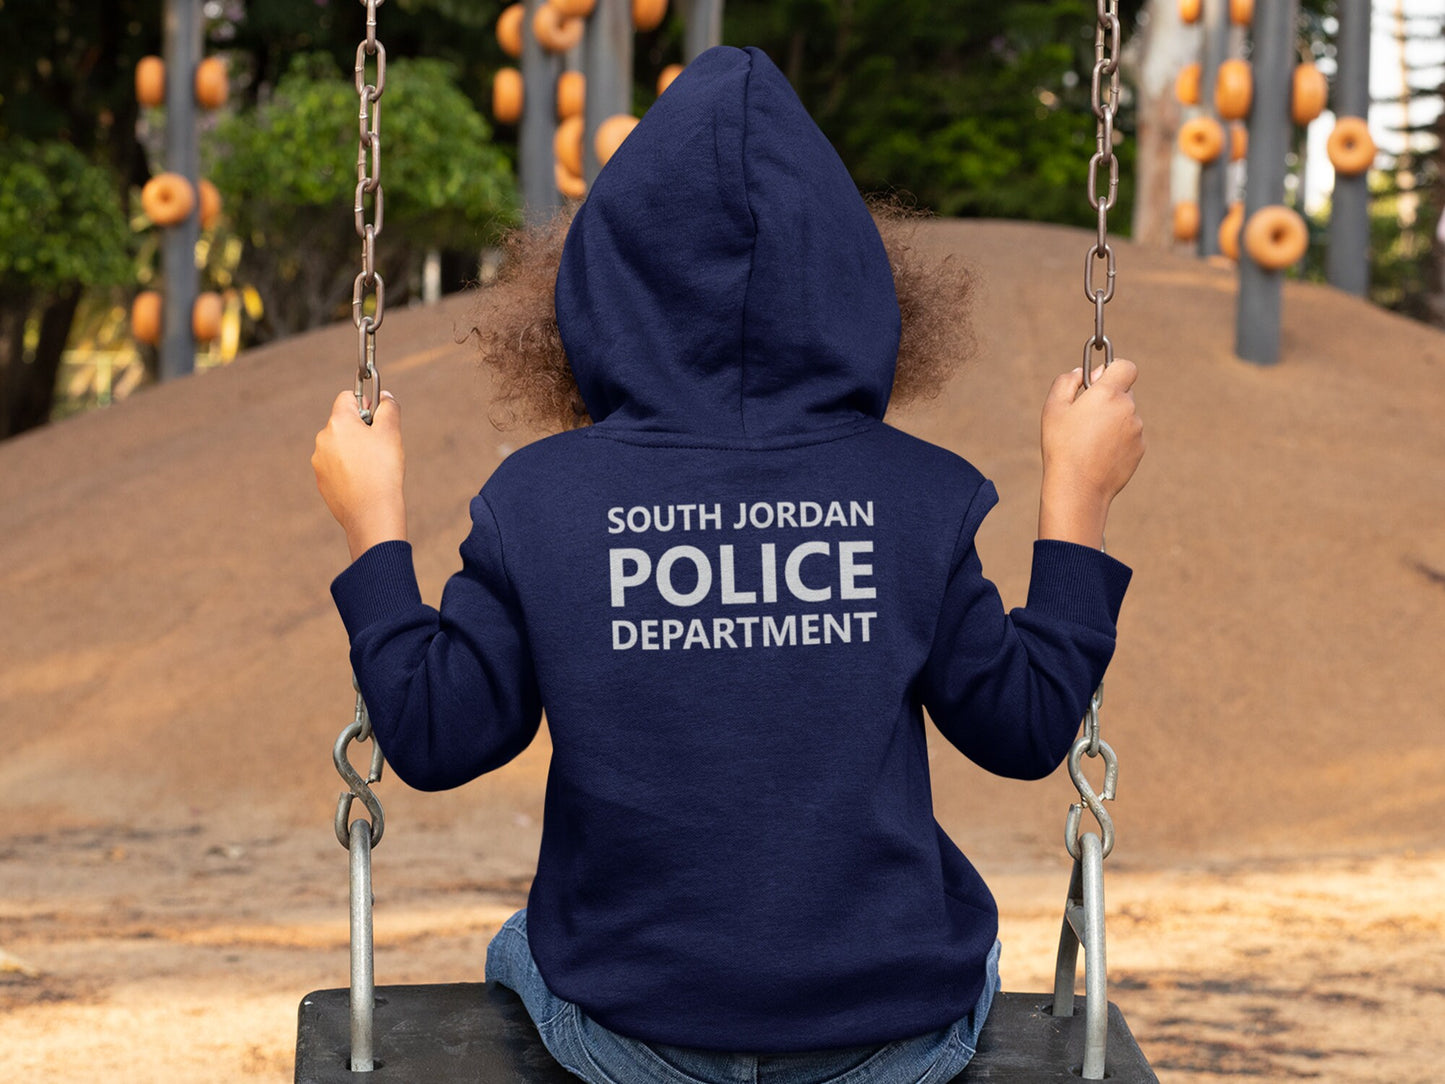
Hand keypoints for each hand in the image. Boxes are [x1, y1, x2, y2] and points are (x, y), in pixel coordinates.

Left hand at [312, 390, 406, 561]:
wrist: (371, 513)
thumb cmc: (383, 470)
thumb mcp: (391, 433)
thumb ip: (389, 408)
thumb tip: (384, 396)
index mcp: (338, 422)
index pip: (348, 397)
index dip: (366, 404)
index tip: (378, 420)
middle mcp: (323, 439)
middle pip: (344, 423)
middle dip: (361, 430)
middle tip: (380, 447)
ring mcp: (319, 462)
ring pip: (340, 446)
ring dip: (354, 450)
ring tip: (373, 468)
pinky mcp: (322, 481)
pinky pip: (336, 467)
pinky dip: (349, 469)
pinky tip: (364, 482)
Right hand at [1038, 360, 1144, 547]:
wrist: (1078, 487)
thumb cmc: (1061, 446)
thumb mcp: (1053, 408)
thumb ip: (1066, 382)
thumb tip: (1080, 373)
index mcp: (1108, 393)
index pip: (1126, 366)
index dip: (1112, 370)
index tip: (1097, 381)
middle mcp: (1128, 408)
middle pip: (1125, 392)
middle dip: (1109, 398)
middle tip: (1086, 415)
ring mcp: (1136, 430)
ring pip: (1127, 415)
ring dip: (1112, 420)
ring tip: (1089, 440)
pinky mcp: (1140, 449)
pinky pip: (1130, 435)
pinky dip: (1118, 439)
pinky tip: (1098, 453)